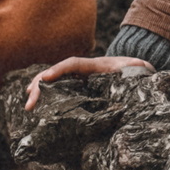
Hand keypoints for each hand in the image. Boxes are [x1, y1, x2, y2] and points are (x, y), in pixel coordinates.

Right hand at [24, 54, 153, 109]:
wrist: (133, 74)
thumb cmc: (135, 71)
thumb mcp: (139, 68)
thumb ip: (139, 66)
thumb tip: (140, 65)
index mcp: (94, 65)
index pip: (72, 64)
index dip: (58, 70)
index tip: (45, 79)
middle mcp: (82, 71)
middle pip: (56, 73)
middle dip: (40, 86)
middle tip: (30, 103)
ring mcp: (77, 79)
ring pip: (52, 82)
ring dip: (38, 91)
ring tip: (29, 105)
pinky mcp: (77, 89)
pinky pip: (57, 90)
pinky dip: (45, 96)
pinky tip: (36, 105)